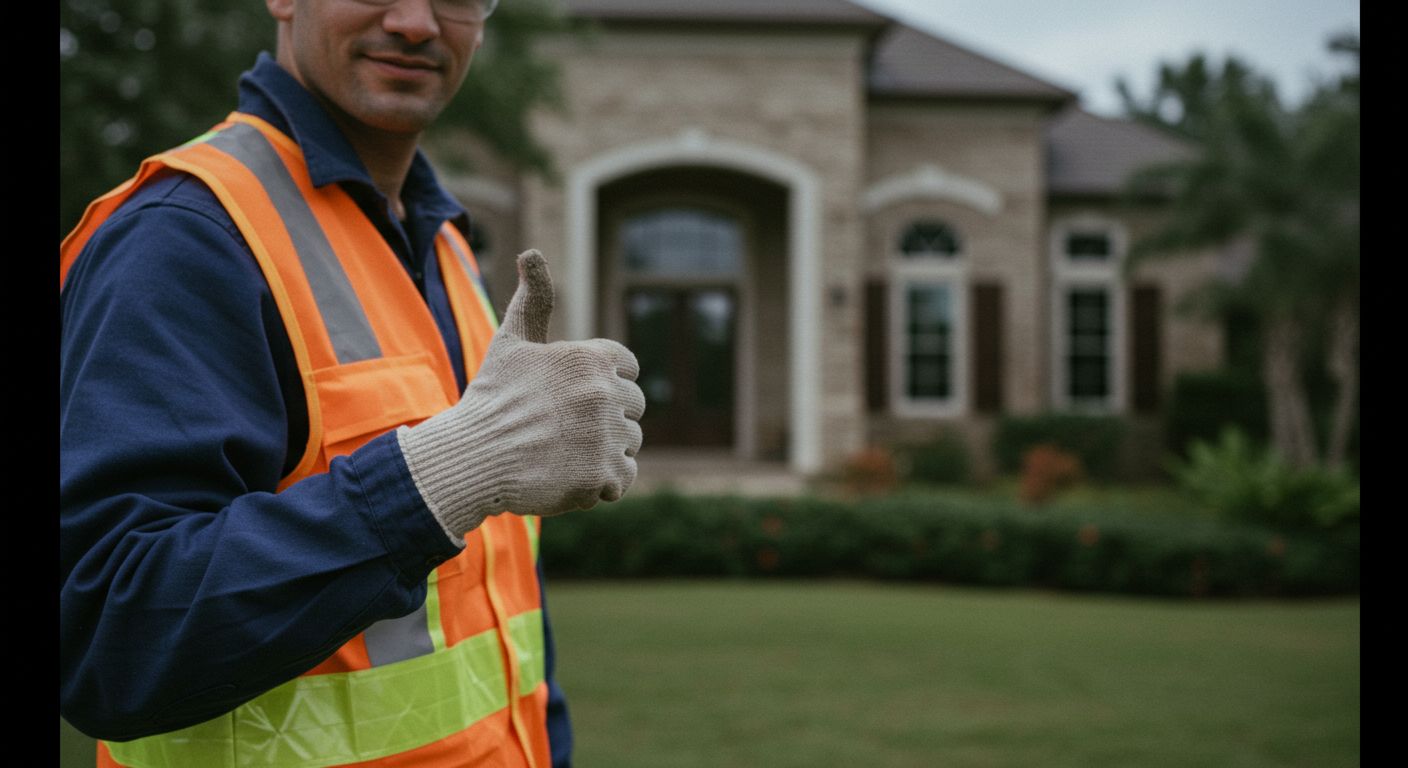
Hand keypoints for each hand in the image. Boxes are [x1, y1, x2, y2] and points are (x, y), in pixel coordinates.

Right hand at [397, 250, 644, 537]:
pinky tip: (568, 475)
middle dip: (606, 418)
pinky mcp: (604, 476)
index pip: (628, 368)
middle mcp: (605, 392)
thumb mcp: (511, 342)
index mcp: (592, 357)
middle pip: (634, 407)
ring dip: (603, 451)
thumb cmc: (491, 399)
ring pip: (630, 443)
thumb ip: (533, 299)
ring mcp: (606, 435)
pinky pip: (622, 479)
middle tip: (562, 428)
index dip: (603, 383)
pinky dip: (601, 484)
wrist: (470, 459)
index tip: (571, 397)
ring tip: (561, 452)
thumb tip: (532, 253)